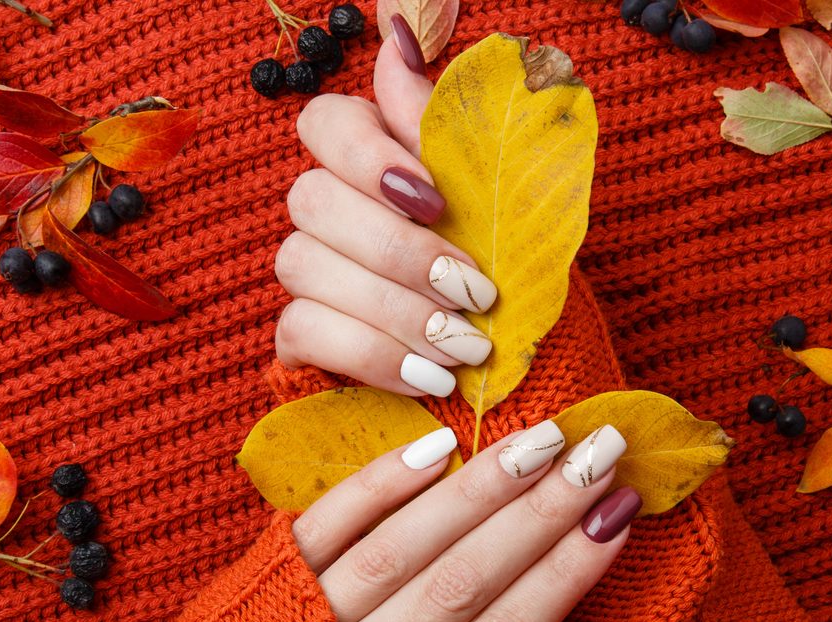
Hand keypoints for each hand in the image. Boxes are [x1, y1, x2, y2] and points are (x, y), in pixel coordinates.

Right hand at [275, 18, 498, 397]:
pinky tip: (430, 377)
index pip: (325, 124)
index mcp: (379, 167)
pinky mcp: (303, 338)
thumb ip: (449, 125)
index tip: (436, 200)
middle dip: (398, 252)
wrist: (529, 371)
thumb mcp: (507, 201)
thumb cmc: (518, 279)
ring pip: (302, 265)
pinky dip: (372, 355)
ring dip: (391, 309)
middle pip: (311, 198)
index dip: (368, 156)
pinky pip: (302, 331)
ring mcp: (311, 275)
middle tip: (472, 293)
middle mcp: (332, 213)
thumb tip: (398, 34)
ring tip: (463, 346)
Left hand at [291, 420, 639, 621]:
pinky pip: (330, 521)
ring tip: (540, 439)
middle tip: (599, 452)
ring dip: (478, 489)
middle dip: (539, 514)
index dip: (565, 574)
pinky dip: (384, 481)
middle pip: (463, 580)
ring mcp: (311, 613)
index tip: (616, 515)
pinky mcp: (271, 573)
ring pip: (406, 544)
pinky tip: (440, 444)